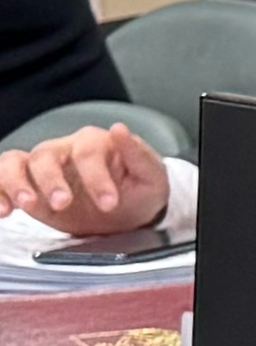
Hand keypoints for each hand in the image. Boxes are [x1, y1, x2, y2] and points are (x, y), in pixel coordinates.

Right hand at [0, 123, 169, 236]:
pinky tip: (3, 210)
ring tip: (26, 204)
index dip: (96, 178)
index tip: (108, 203)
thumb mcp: (151, 178)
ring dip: (15, 182)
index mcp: (95, 144)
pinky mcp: (26, 185)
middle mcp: (63, 150)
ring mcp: (41, 167)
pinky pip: (1, 180)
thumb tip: (120, 130)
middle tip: (62, 203)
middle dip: (51, 181)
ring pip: (15, 162)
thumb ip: (138, 155)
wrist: (125, 214)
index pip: (88, 153)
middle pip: (46, 155)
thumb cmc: (137, 192)